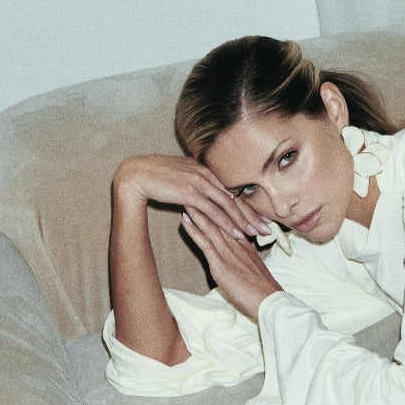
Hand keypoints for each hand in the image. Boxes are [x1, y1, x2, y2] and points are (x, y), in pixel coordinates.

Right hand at [113, 154, 270, 241]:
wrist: (136, 173)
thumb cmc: (156, 176)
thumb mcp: (181, 175)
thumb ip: (196, 183)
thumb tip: (204, 193)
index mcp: (206, 170)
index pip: (232, 190)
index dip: (247, 205)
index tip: (261, 217)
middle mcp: (207, 174)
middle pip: (235, 197)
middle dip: (253, 215)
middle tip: (267, 229)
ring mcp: (200, 183)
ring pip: (228, 205)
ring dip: (244, 221)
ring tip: (257, 234)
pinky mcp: (190, 193)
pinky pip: (213, 211)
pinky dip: (226, 223)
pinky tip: (236, 234)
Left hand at [180, 203, 282, 319]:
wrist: (270, 303)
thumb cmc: (264, 293)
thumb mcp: (256, 273)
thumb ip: (246, 264)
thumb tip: (239, 264)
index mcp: (246, 246)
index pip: (231, 222)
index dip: (219, 208)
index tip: (209, 196)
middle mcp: (238, 245)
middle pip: (220, 218)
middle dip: (207, 203)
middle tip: (194, 187)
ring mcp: (229, 253)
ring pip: (211, 226)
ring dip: (197, 210)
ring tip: (185, 196)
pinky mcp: (221, 264)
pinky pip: (205, 242)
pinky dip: (194, 229)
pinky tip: (185, 219)